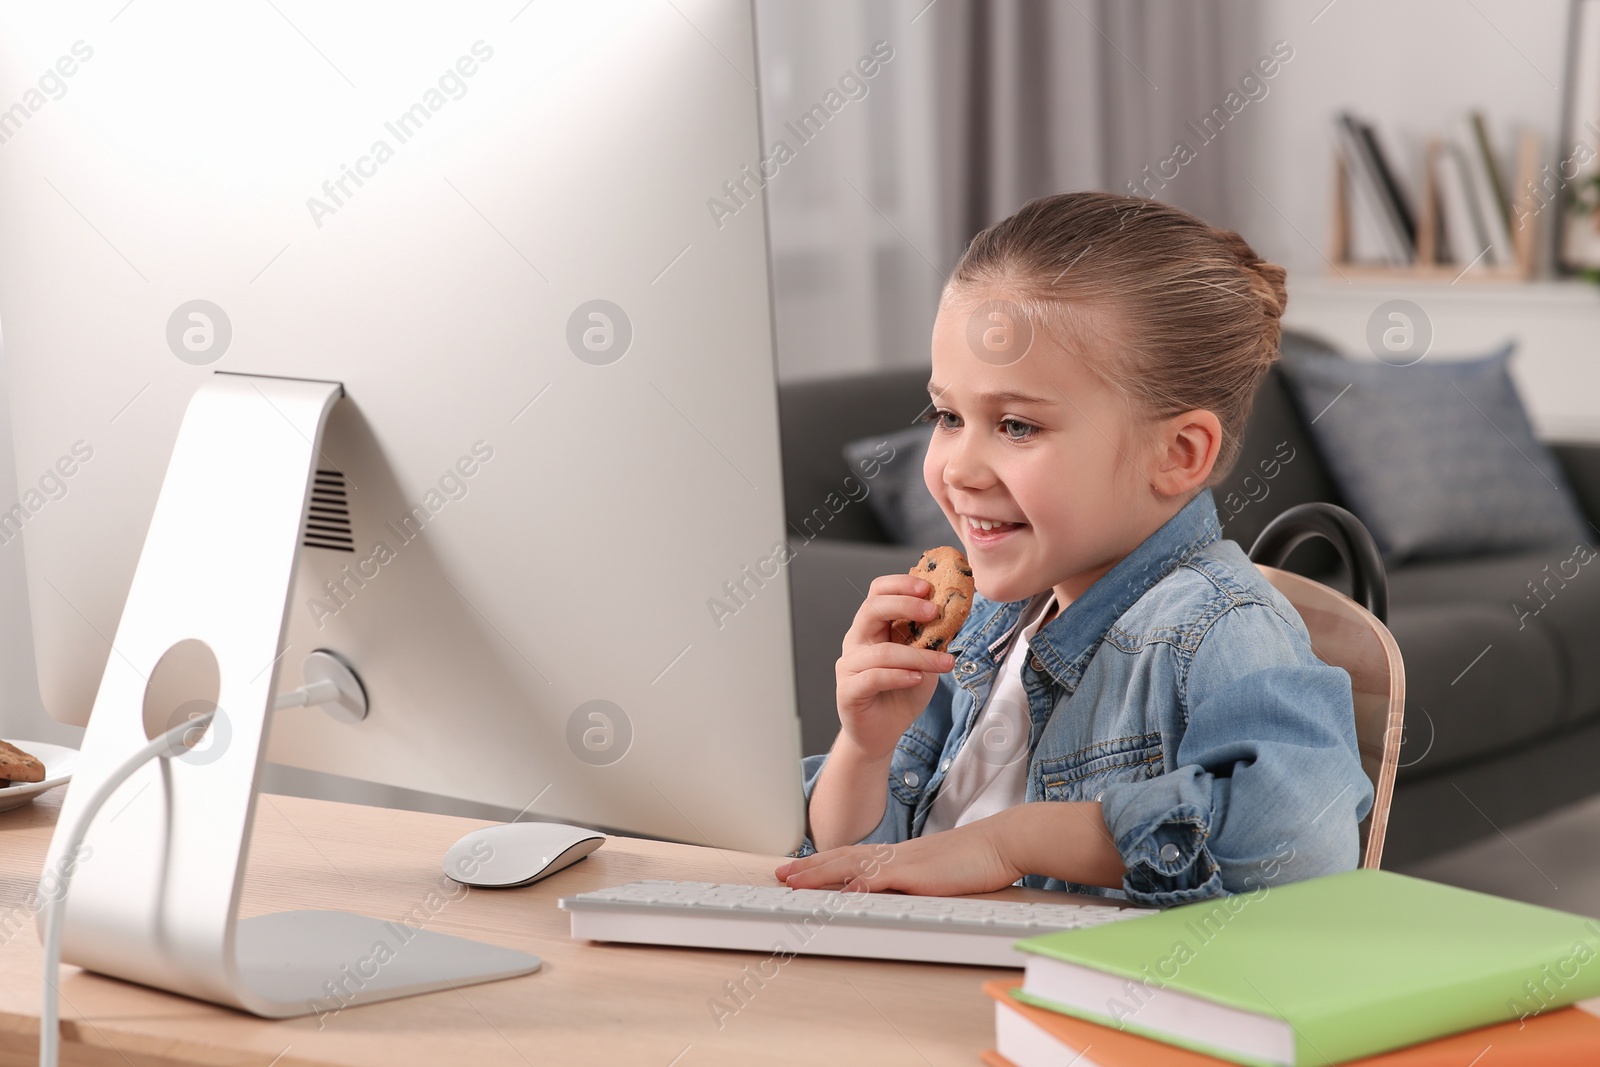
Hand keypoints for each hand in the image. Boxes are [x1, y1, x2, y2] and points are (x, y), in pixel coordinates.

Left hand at [773, 819, 1024, 896]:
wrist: (1002, 842)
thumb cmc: (976, 859)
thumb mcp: (937, 873)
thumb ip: (914, 881)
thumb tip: (896, 893)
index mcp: (898, 856)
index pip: (852, 858)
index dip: (823, 863)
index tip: (799, 870)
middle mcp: (895, 855)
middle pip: (842, 858)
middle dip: (808, 868)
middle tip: (781, 874)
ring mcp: (904, 862)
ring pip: (852, 865)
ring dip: (820, 873)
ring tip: (794, 881)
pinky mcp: (917, 873)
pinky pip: (881, 879)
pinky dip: (858, 885)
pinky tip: (841, 891)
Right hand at [835, 573, 955, 762]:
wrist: (882, 733)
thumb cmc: (902, 692)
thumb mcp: (925, 660)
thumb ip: (932, 639)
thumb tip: (956, 614)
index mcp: (873, 627)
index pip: (878, 592)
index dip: (901, 584)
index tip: (928, 588)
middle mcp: (857, 641)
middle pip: (873, 609)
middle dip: (905, 605)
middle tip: (934, 612)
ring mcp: (850, 666)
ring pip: (882, 651)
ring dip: (918, 655)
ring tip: (945, 663)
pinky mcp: (849, 691)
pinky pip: (873, 677)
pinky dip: (899, 676)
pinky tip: (917, 679)